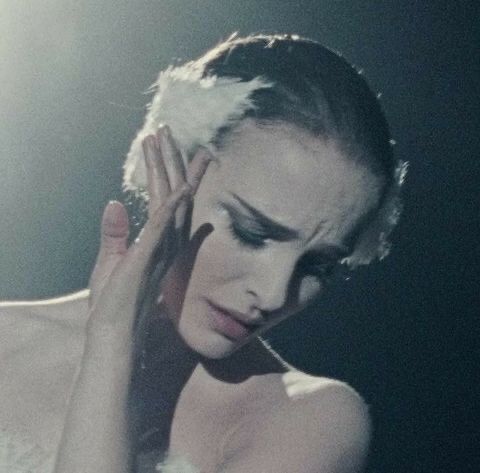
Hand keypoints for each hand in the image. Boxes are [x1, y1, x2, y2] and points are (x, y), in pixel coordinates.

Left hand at [87, 125, 211, 336]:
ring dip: (168, 169)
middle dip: (171, 160)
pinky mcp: (149, 255)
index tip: (165, 148)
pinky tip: (178, 184)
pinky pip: (164, 224)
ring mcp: (161, 247)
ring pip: (169, 200)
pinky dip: (172, 203)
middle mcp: (166, 241)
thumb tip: (114, 202)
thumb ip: (115, 232)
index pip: (168, 200)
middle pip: (173, 193)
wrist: (111, 332)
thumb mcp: (110, 260)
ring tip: (164, 138)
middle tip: (168, 131)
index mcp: (158, 241)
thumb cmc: (112, 302)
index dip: (168, 172)